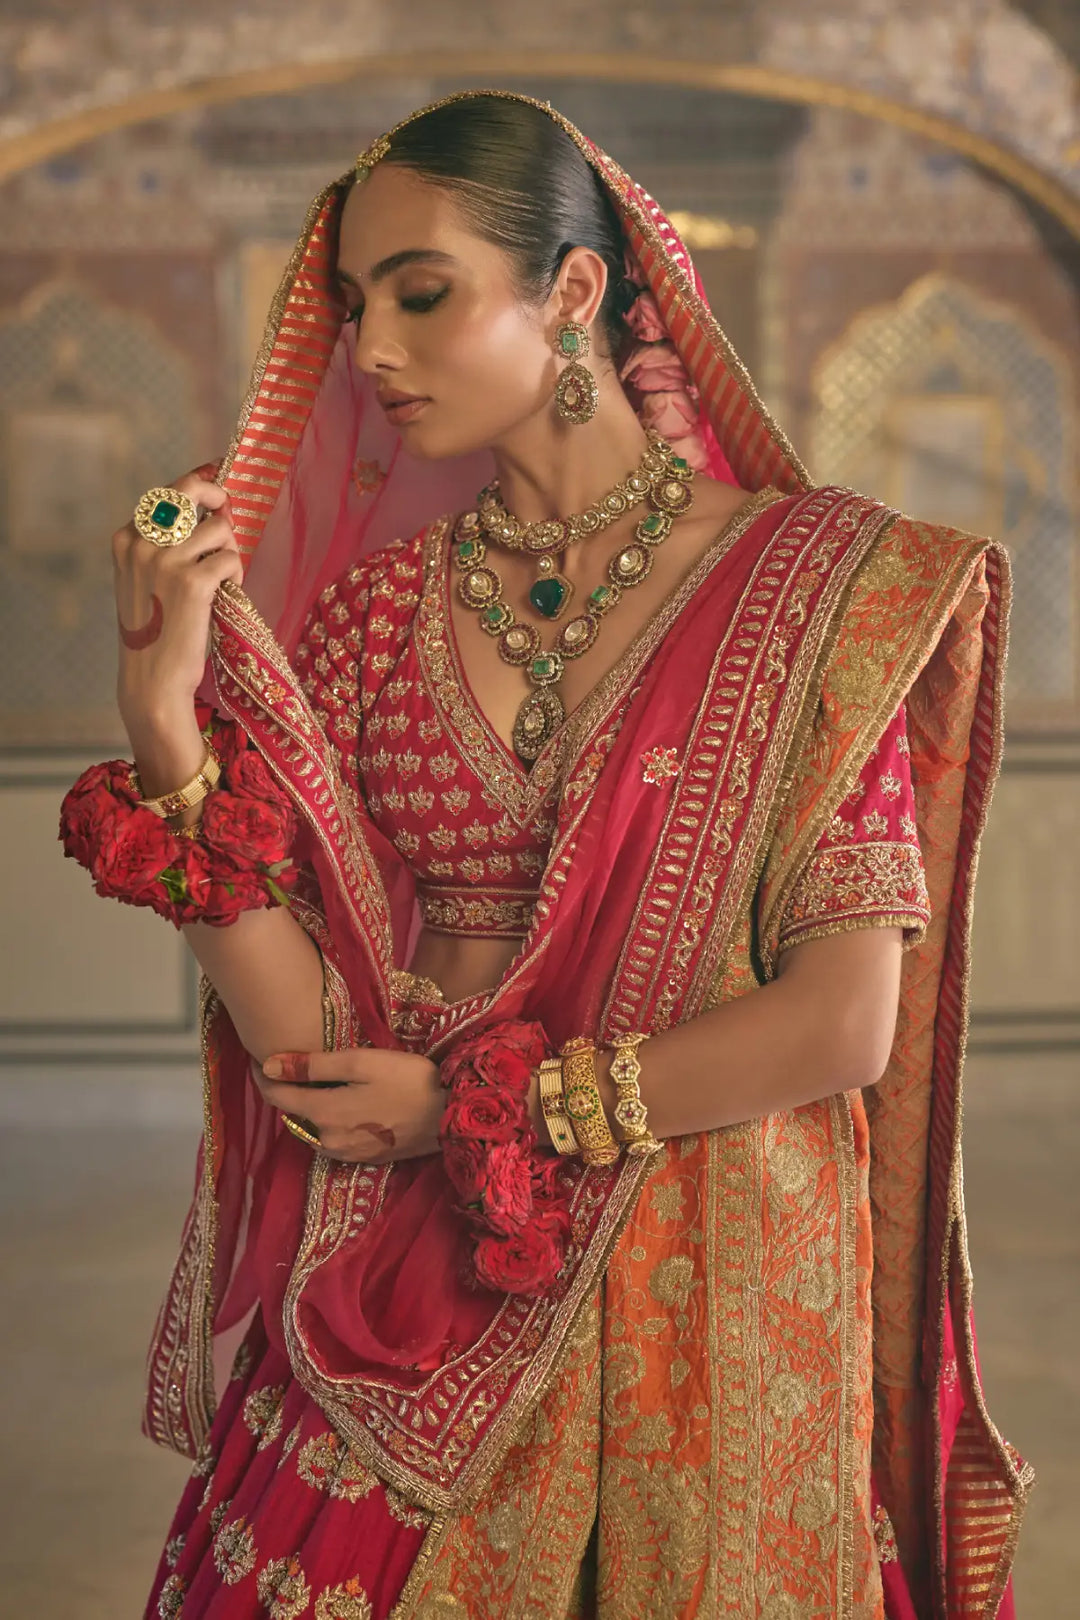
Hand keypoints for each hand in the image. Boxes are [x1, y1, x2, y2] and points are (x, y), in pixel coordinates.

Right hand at [112, 464, 242, 748]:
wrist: (152, 680)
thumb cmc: (158, 632)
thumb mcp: (148, 581)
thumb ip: (168, 547)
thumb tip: (217, 512)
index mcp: (126, 539)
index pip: (166, 492)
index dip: (200, 486)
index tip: (219, 485)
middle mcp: (141, 543)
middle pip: (188, 490)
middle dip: (217, 494)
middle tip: (229, 509)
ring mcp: (165, 560)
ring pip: (220, 529)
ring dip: (230, 552)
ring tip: (221, 581)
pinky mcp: (192, 581)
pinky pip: (231, 558)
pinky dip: (236, 575)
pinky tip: (225, 595)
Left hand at [254, 1048, 445, 1163]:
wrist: (453, 1115)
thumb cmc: (409, 1080)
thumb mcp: (361, 1062)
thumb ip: (313, 1065)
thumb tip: (269, 1065)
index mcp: (323, 1114)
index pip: (277, 1097)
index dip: (264, 1076)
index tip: (259, 1058)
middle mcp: (328, 1141)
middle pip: (295, 1114)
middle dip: (288, 1091)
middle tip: (292, 1065)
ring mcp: (347, 1154)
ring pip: (314, 1127)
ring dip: (310, 1106)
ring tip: (319, 1081)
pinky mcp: (366, 1158)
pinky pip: (334, 1138)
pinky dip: (330, 1119)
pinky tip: (345, 1102)